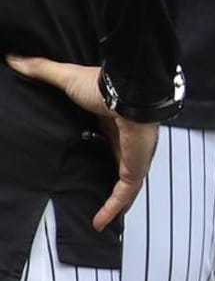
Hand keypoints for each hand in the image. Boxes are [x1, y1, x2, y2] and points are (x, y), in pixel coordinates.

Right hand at [6, 56, 159, 231]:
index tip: (85, 159)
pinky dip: (114, 207)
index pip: (108, 141)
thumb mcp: (67, 78)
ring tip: (99, 218)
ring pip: (126, 183)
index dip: (99, 151)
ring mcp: (133, 154)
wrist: (128, 90)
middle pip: (119, 164)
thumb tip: (14, 58)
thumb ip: (42, 71)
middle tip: (93, 195)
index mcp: (113, 121)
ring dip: (114, 201)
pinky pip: (125, 192)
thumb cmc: (102, 85)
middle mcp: (126, 139)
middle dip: (110, 179)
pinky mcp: (135, 166)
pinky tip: (100, 222)